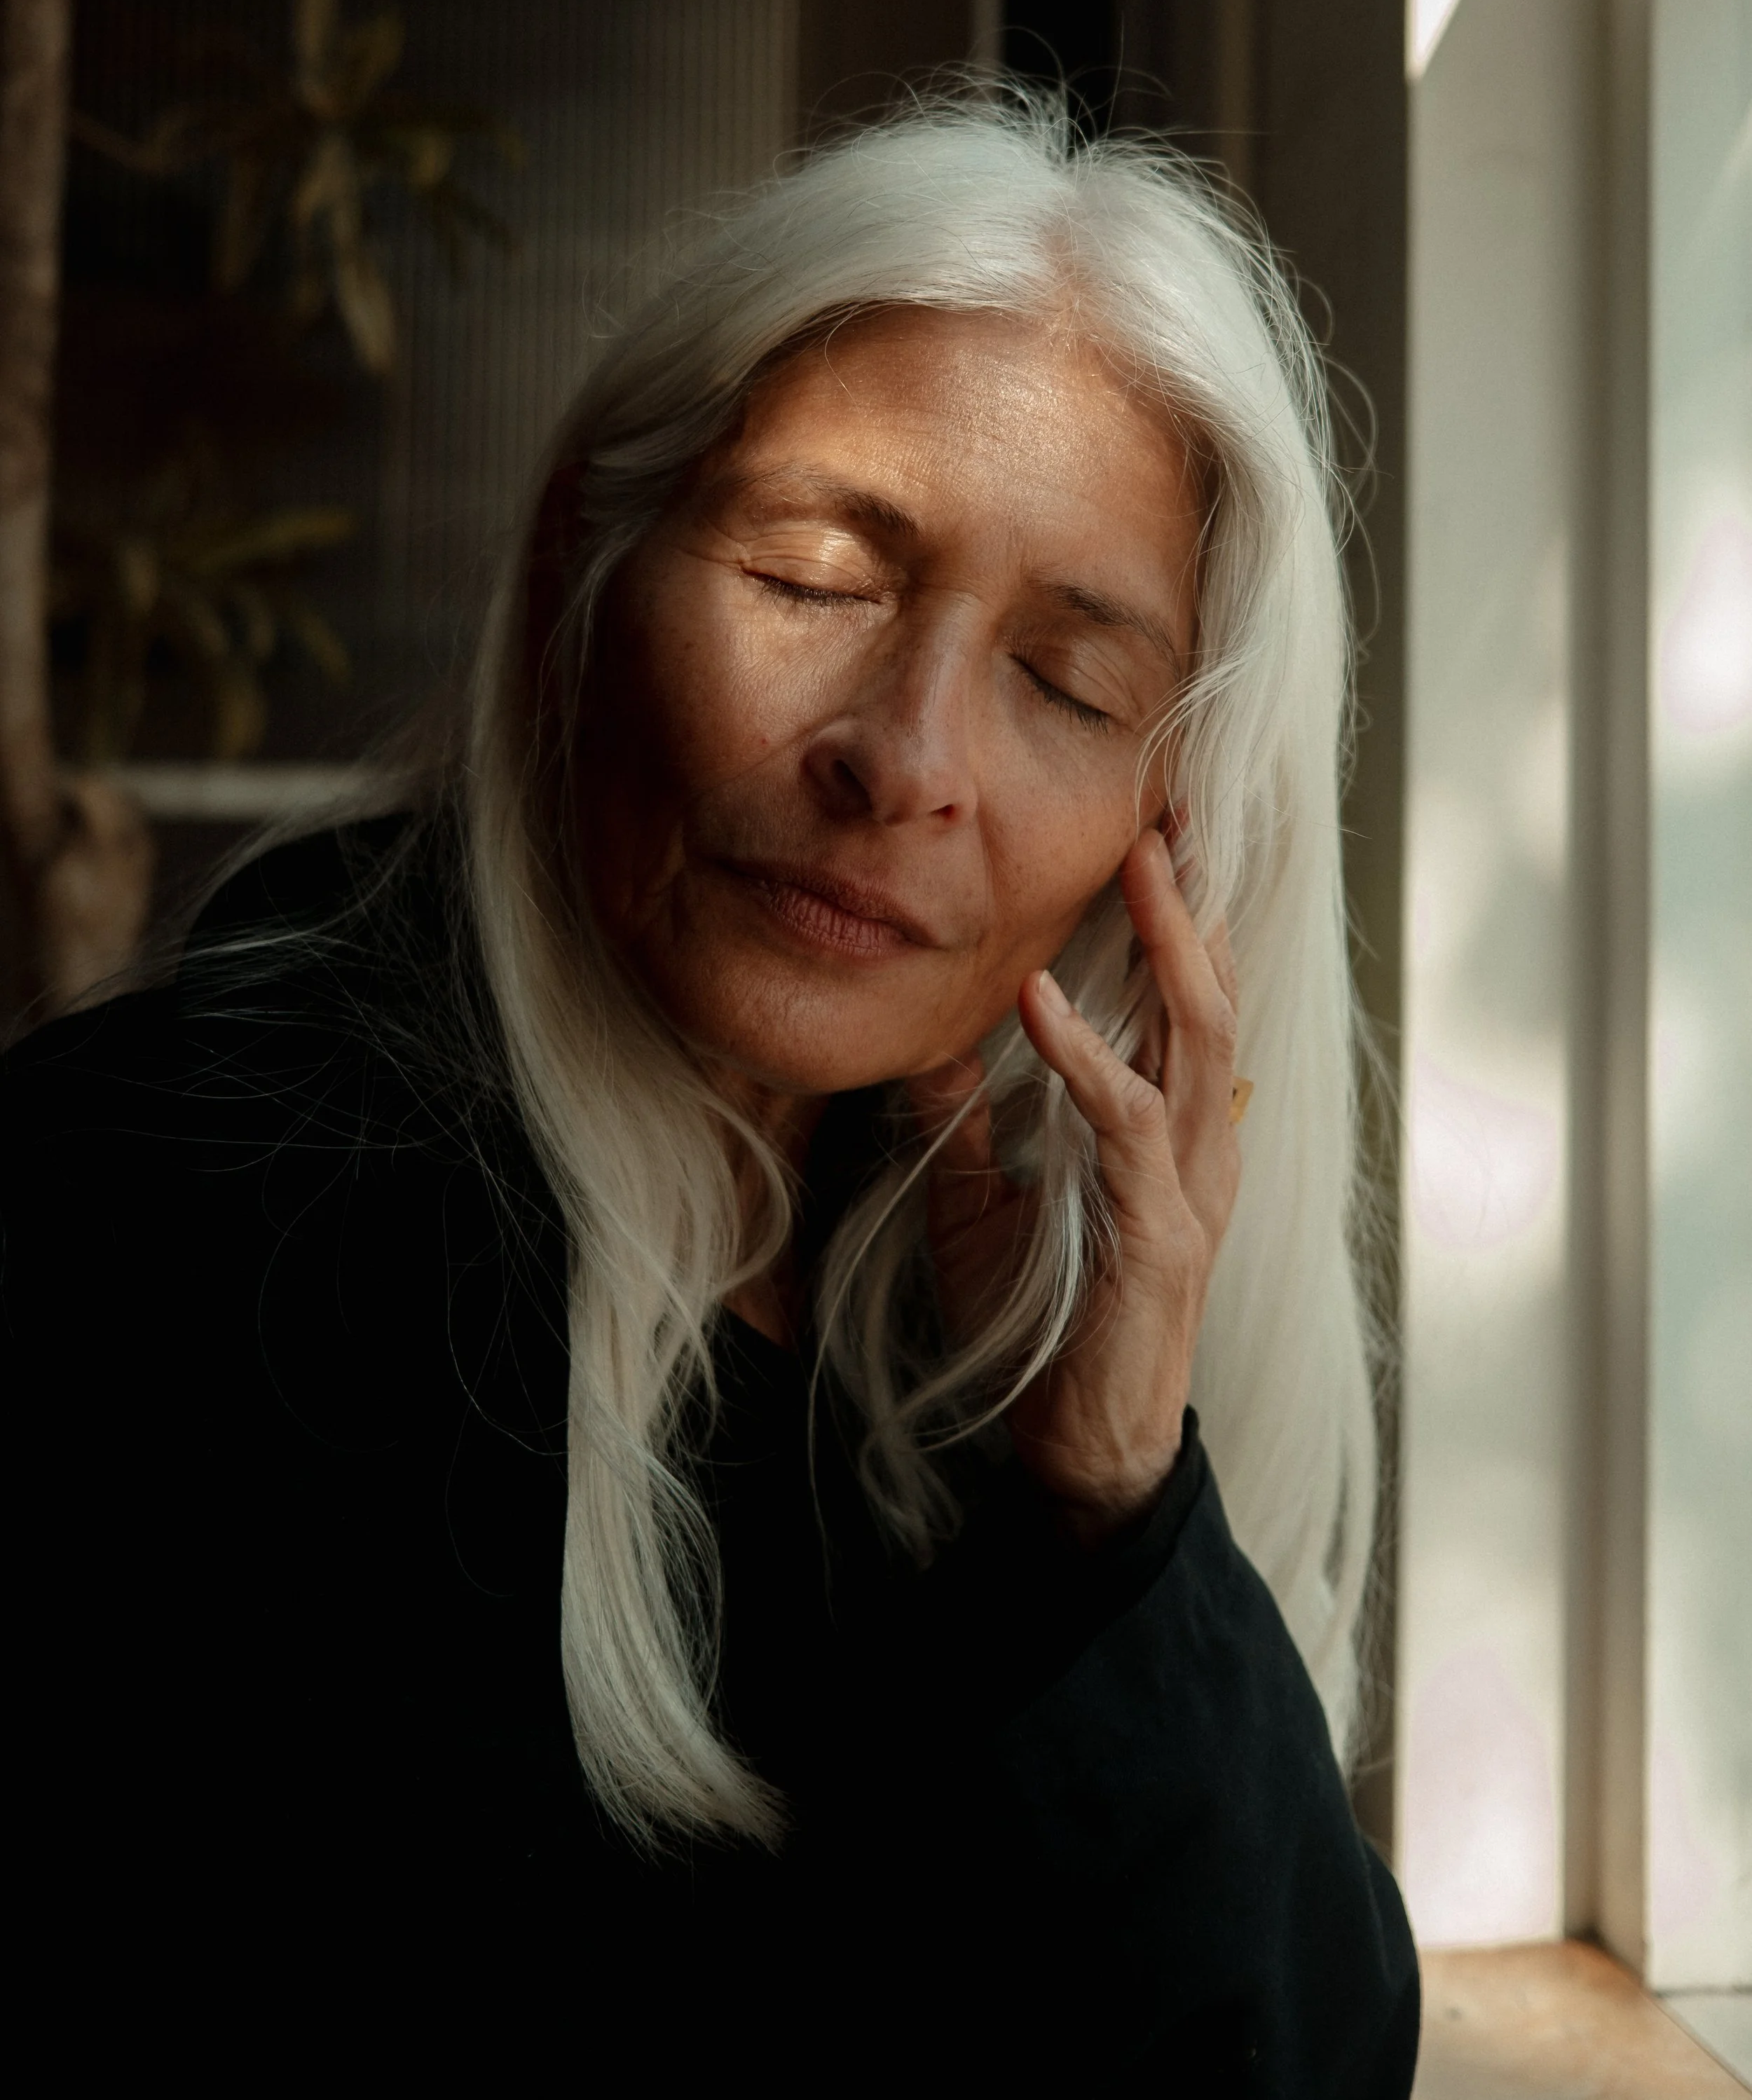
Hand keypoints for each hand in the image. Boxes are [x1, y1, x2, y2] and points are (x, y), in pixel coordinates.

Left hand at [907, 829, 1240, 1544]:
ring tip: (1139, 867)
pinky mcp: (1160, 1234)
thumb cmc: (1042, 1328)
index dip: (1185, 919)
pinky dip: (1084, 1057)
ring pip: (1199, 1038)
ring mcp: (1190, 1187)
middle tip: (1168, 815)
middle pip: (1212, 997)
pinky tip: (1038, 1002)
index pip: (1188, 1004)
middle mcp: (1199, 1146)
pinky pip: (1130, 1124)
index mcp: (1172, 1132)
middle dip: (1193, 903)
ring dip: (1168, 947)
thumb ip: (968, 1122)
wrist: (1077, 1450)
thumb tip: (927, 1041)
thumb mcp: (984, 1203)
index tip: (1165, 832)